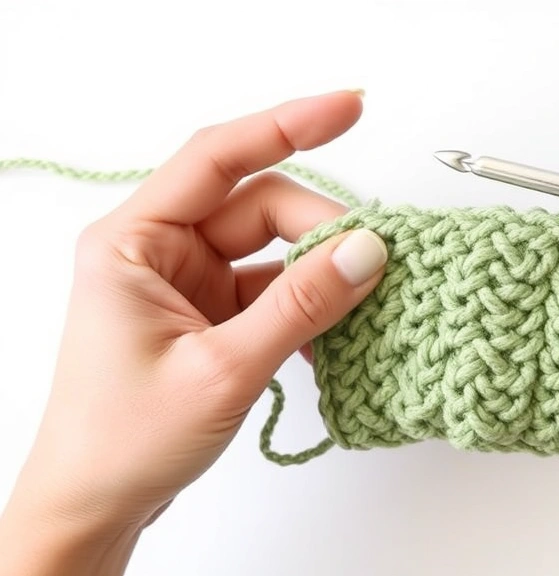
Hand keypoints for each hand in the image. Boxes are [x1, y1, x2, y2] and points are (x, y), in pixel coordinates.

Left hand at [0, 91, 387, 574]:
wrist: (97, 504)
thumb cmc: (124, 439)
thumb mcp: (223, 369)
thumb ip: (299, 305)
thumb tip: (366, 252)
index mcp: (134, 243)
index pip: (218, 157)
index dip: (287, 125)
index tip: (348, 108)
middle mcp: (159, 251)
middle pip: (259, 206)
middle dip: (320, 229)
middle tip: (375, 261)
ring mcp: (187, 282)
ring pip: (273, 248)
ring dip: (319, 272)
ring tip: (364, 301)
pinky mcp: (210, 313)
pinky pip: (273, 288)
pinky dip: (308, 305)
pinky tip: (336, 332)